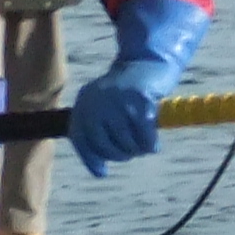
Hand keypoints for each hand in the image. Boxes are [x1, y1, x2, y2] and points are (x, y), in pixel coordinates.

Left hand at [73, 0, 208, 174]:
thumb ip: (97, 135)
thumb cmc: (125, 94)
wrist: (147, 62)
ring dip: (138, 149)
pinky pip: (145, 137)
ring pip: (127, 144)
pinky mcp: (140, 100)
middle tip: (133, 149)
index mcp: (84, 102)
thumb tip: (99, 172)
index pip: (80, 139)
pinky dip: (151, 144)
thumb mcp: (103, 109)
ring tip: (144, 139)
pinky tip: (153, 141)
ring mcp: (118, 99)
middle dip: (122, 155)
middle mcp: (96, 100)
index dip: (90, 159)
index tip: (102, 172)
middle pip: (106, 147)